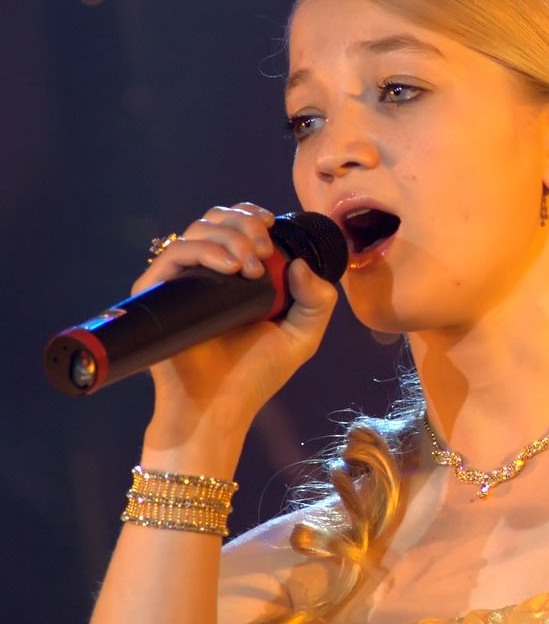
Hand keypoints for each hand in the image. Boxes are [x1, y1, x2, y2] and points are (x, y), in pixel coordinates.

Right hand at [132, 203, 338, 443]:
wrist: (219, 408)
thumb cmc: (256, 374)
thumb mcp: (302, 334)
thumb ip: (317, 300)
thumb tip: (301, 263)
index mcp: (234, 274)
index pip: (234, 224)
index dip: (250, 215)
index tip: (270, 224)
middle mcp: (204, 274)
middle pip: (215, 220)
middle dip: (245, 225)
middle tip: (263, 251)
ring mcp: (179, 283)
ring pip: (196, 230)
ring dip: (230, 238)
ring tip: (250, 268)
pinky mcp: (156, 295)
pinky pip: (174, 254)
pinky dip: (205, 252)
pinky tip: (231, 269)